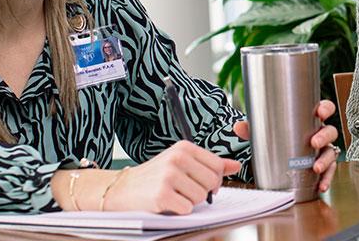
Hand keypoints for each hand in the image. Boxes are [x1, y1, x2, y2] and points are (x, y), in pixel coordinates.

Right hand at [104, 140, 239, 213]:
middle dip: (202, 191)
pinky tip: (167, 203)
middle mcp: (177, 158)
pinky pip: (187, 209)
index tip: (200, 182)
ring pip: (201, 197)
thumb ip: (210, 164)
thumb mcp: (181, 163)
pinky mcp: (162, 195)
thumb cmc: (155, 176)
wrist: (122, 188)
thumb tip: (236, 165)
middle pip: (211, 182)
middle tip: (183, 190)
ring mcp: (169, 176)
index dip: (213, 179)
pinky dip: (179, 211)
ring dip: (189, 202)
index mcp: (184, 147)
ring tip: (174, 195)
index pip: (217, 165)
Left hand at [234, 99, 339, 191]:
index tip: (320, 112)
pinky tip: (321, 185)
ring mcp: (322, 151)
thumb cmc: (278, 138)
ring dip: (326, 160)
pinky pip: (329, 172)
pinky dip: (326, 179)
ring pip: (331, 153)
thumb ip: (253, 128)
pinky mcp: (322, 168)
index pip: (324, 109)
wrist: (277, 158)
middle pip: (330, 132)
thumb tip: (239, 127)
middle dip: (324, 136)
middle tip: (314, 142)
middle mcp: (320, 134)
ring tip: (316, 167)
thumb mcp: (265, 132)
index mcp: (309, 120)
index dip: (326, 108)